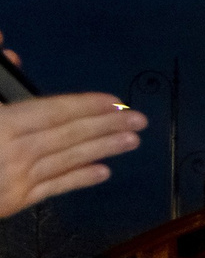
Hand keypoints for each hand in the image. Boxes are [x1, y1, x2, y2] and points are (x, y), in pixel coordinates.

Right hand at [0, 92, 143, 217]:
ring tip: (131, 141)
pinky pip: (55, 187)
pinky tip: (104, 172)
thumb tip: (16, 57)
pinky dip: (80, 178)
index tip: (115, 103)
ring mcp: (18, 177)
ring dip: (103, 149)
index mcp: (3, 125)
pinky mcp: (17, 200)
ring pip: (68, 160)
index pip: (54, 112)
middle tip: (138, 120)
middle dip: (106, 126)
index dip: (87, 106)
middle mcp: (15, 151)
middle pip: (69, 135)